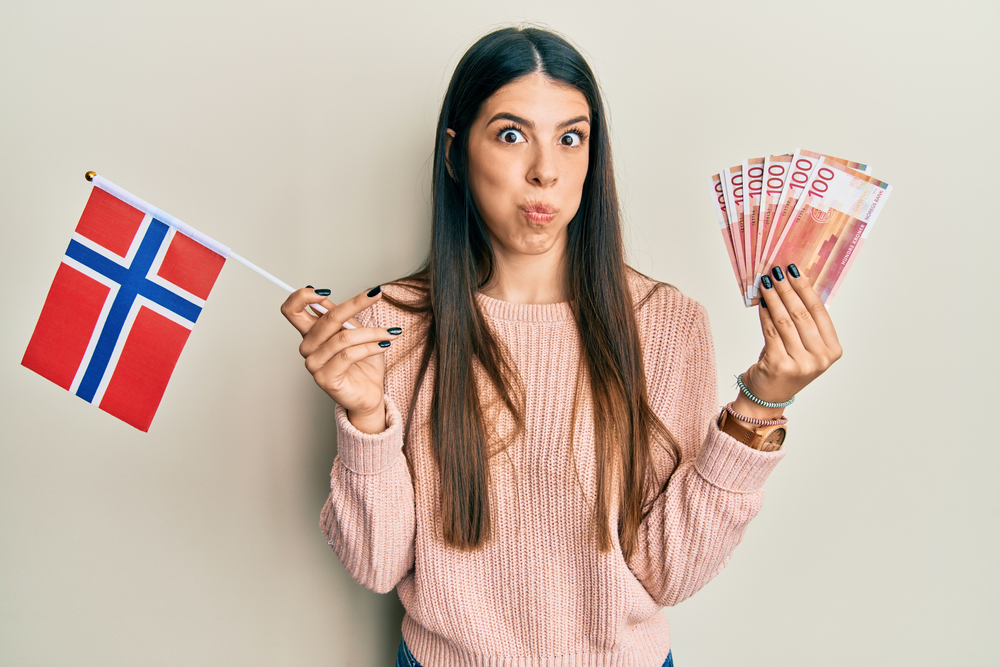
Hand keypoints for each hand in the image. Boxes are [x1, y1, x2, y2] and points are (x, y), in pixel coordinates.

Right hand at [280, 286, 398, 432]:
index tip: (326, 290)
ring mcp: (313, 364)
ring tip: (390, 333)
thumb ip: (340, 316)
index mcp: (310, 333)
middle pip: (326, 318)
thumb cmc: (363, 363)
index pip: (291, 309)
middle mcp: (307, 347)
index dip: (302, 296)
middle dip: (355, 303)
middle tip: (377, 295)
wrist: (369, 393)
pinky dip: (370, 347)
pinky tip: (385, 345)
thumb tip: (326, 296)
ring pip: (343, 337)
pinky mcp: (325, 378)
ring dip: (371, 332)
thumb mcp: (354, 332)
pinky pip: (348, 355)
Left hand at [738, 265, 842, 419]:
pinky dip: (764, 313)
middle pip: (801, 314)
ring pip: (785, 320)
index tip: (794, 271)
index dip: (805, 288)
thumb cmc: (787, 367)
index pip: (819, 311)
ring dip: (774, 297)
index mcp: (832, 351)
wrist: (768, 397)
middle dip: (787, 289)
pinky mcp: (779, 364)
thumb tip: (793, 285)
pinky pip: (770, 331)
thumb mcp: (804, 347)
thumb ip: (805, 323)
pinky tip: (761, 301)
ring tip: (765, 282)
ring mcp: (800, 363)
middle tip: (776, 272)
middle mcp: (820, 358)